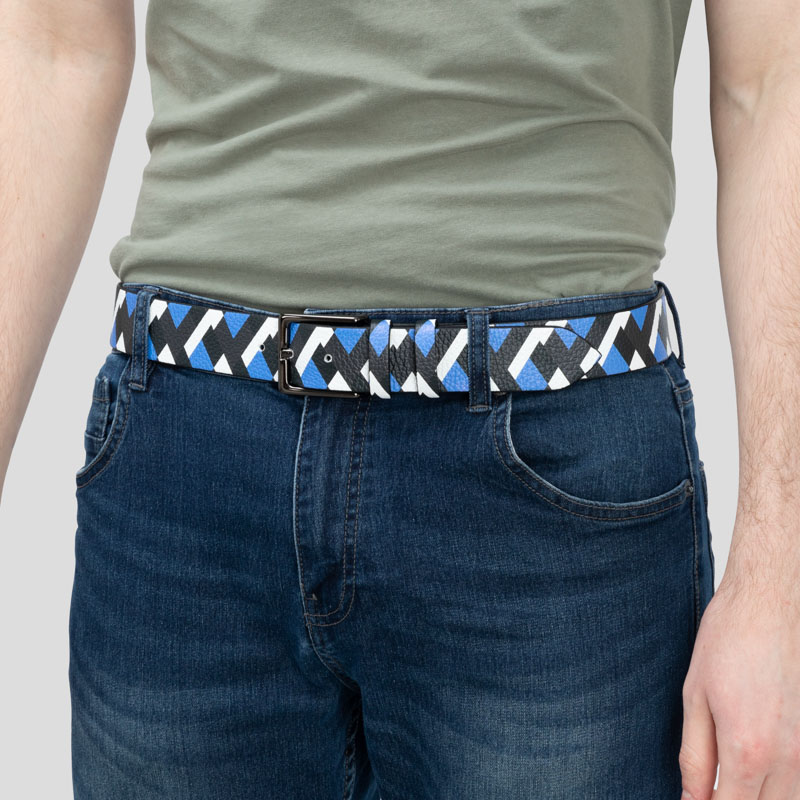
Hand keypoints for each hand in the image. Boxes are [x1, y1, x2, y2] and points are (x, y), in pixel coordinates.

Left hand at [679, 551, 799, 798]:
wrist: (772, 601)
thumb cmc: (729, 639)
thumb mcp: (695, 695)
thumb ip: (694, 755)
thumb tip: (691, 798)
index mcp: (747, 751)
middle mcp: (790, 758)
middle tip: (717, 786)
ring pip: (792, 798)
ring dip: (764, 794)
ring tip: (739, 773)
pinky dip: (787, 781)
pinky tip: (765, 761)